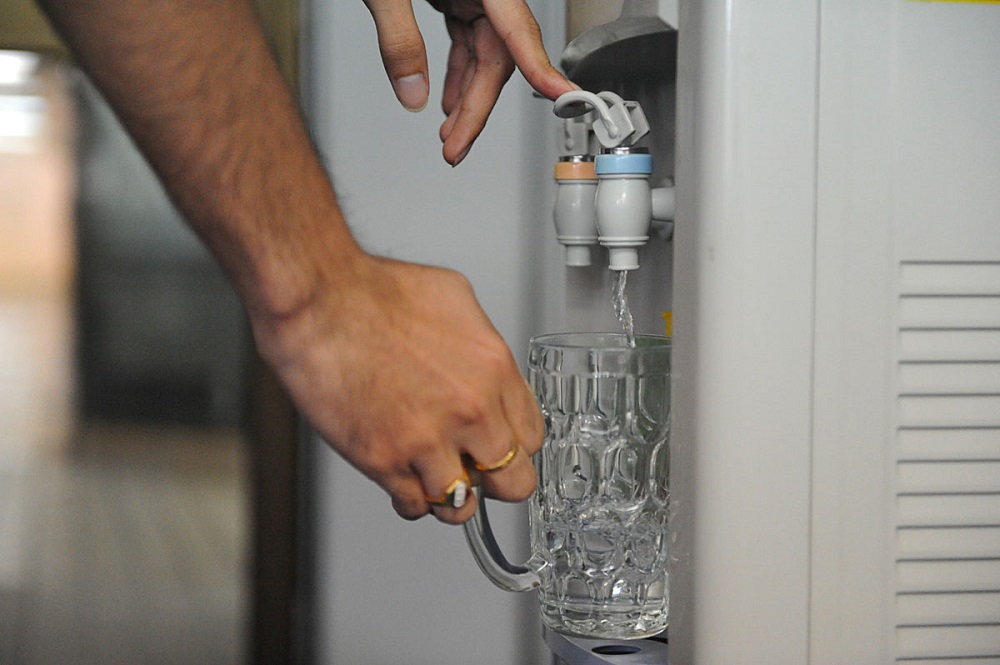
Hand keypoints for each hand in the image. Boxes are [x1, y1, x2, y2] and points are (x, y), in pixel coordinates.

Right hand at [253, 254, 544, 523]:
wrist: (319, 302)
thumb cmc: (373, 292)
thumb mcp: (454, 299)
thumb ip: (479, 344)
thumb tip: (484, 368)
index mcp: (493, 369)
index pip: (532, 437)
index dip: (515, 446)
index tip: (502, 447)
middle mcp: (469, 410)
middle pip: (513, 481)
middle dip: (497, 481)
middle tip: (479, 472)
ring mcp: (427, 440)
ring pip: (463, 505)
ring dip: (452, 496)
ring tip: (438, 482)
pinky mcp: (384, 459)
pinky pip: (414, 505)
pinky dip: (411, 501)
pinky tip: (405, 483)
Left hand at [362, 0, 574, 164]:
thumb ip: (398, 39)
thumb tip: (412, 93)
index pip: (519, 34)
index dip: (544, 70)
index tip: (566, 98)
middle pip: (498, 57)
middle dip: (478, 108)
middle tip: (458, 147)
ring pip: (483, 55)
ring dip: (467, 99)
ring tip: (450, 137)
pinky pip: (466, 43)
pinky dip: (457, 74)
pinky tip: (448, 101)